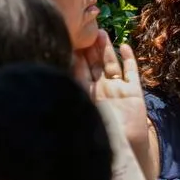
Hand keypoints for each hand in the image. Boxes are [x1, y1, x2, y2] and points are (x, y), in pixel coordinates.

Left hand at [75, 30, 148, 166]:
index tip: (71, 37)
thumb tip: (46, 82)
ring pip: (111, 64)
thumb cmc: (99, 133)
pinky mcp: (133, 93)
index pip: (79, 70)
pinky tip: (124, 46)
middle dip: (90, 48)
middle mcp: (101, 91)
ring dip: (107, 49)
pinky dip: (129, 59)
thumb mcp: (79, 112)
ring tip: (102, 33)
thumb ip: (69, 95)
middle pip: (94, 64)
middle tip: (87, 30)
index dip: (76, 54)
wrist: (123, 149)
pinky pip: (131, 72)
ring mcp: (118, 91)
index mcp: (86, 95)